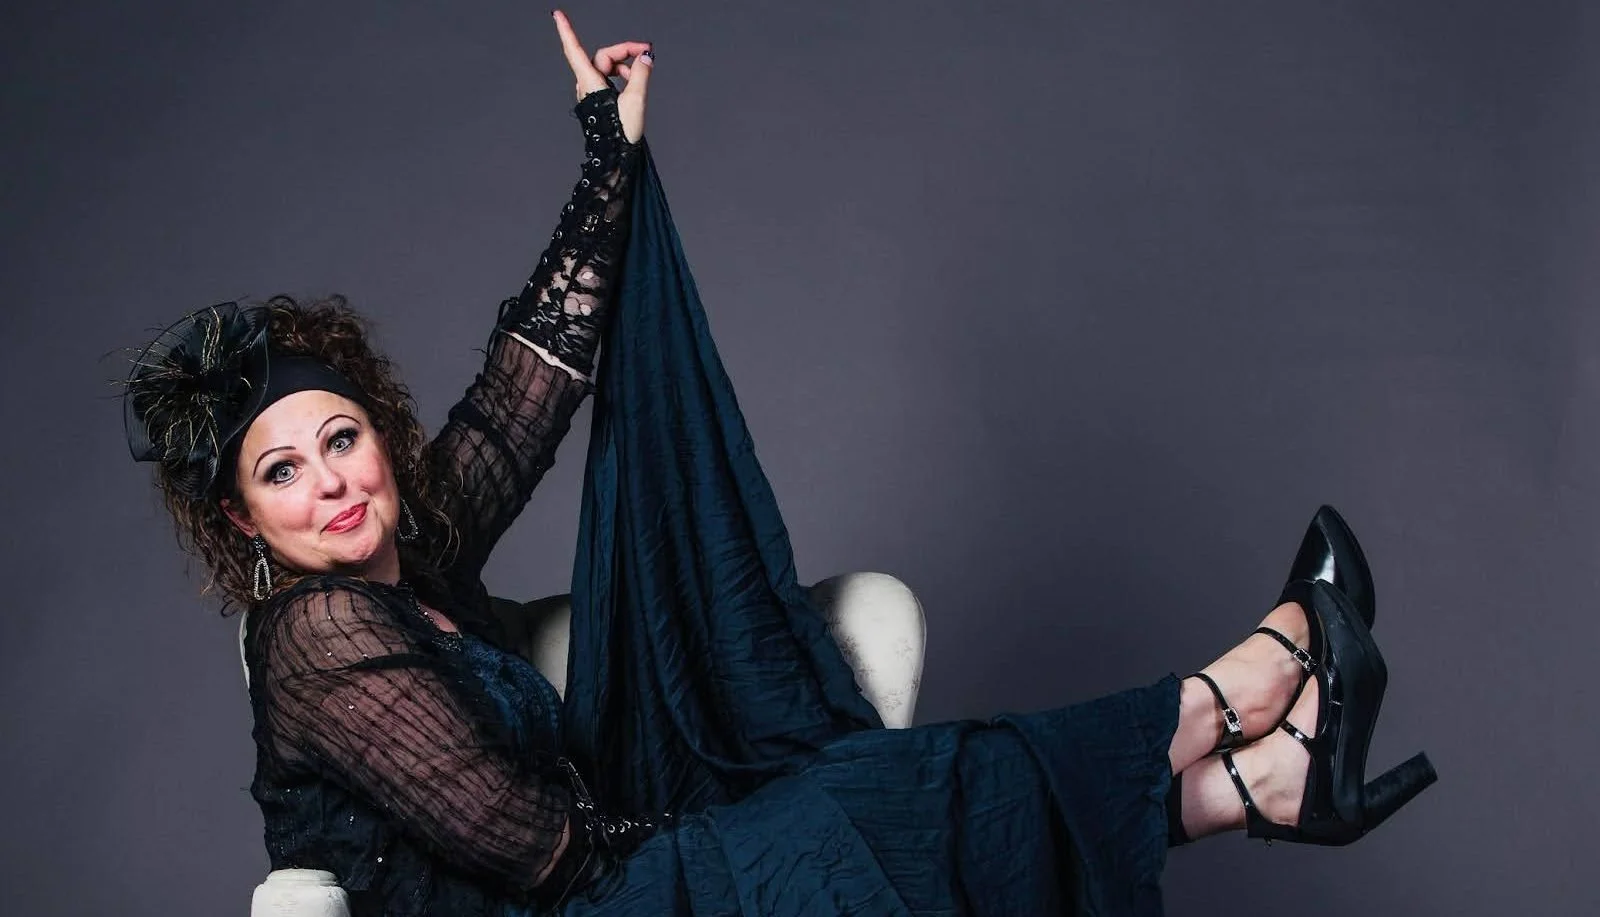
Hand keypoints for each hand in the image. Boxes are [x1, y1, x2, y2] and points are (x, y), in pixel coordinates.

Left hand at [552, 9, 650, 142]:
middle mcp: (586, 85)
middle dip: (625, 51)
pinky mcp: (597, 98)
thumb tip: (645, 57)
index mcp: (590, 83)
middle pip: (603, 56)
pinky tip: (634, 84)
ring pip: (607, 67)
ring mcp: (591, 92)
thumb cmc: (621, 132)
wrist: (615, 155)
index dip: (566, 31)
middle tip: (646, 51)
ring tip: (641, 76)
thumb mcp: (636, 99)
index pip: (575, 50)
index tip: (557, 15)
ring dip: (625, 67)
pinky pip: (608, 78)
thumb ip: (640, 74)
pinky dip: (622, 76)